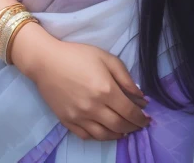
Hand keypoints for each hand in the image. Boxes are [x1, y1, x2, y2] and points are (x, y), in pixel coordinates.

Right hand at [20, 37, 150, 141]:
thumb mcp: (105, 57)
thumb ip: (124, 77)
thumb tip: (139, 95)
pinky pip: (87, 136)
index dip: (140, 117)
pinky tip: (105, 132)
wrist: (46, 61)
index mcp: (105, 90)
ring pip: (104, 135)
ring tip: (125, 131)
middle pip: (119, 125)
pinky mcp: (67, 122)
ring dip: (118, 135)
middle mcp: (94, 107)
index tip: (147, 118)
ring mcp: (79, 117)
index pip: (129, 111)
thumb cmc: (77, 55)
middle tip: (139, 125)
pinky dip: (100, 137)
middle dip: (133, 127)